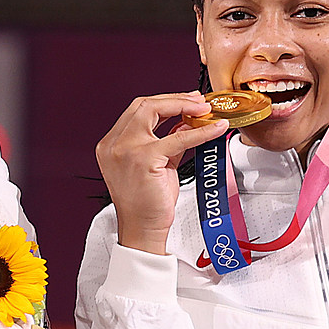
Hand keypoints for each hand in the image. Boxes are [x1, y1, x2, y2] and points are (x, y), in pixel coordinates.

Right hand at [96, 93, 230, 255]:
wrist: (143, 229)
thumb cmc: (147, 203)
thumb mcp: (156, 164)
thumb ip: (167, 141)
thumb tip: (185, 122)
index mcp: (112, 144)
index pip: (137, 110)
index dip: (164, 102)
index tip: (187, 101)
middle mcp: (114, 144)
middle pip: (143, 104)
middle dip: (175, 99)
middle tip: (199, 102)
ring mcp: (126, 149)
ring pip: (154, 110)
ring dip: (184, 106)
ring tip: (205, 110)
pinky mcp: (144, 158)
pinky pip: (178, 137)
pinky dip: (201, 131)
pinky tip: (215, 128)